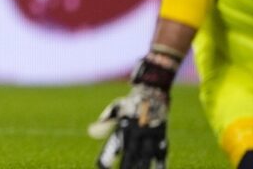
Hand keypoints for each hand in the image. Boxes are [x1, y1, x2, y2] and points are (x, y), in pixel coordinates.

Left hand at [90, 50, 179, 168]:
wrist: (152, 90)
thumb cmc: (130, 103)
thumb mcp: (115, 109)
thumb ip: (105, 123)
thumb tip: (90, 133)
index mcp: (123, 125)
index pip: (113, 144)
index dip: (107, 156)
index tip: (101, 166)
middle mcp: (136, 131)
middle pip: (130, 154)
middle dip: (126, 166)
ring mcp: (150, 133)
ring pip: (145, 156)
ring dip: (141, 166)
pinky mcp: (161, 135)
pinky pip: (162, 152)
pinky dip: (160, 163)